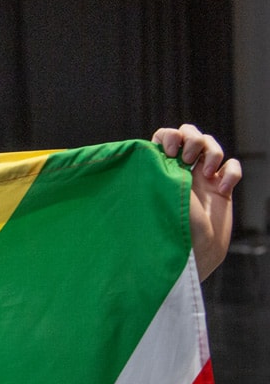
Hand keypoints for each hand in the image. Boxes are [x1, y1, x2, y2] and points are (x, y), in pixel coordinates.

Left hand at [151, 124, 241, 280]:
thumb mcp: (158, 192)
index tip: (169, 152)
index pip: (165, 136)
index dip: (170, 136)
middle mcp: (181, 170)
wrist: (196, 250)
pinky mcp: (221, 188)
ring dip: (212, 152)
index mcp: (161, 168)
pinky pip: (233, 165)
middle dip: (192, 139)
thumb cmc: (170, 226)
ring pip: (212, 145)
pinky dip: (231, 173)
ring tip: (206, 173)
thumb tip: (150, 148)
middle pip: (191, 133)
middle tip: (187, 160)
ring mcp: (203, 178)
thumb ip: (155, 169)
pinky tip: (222, 189)